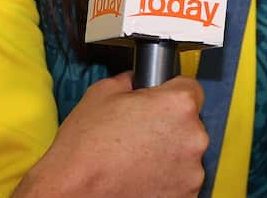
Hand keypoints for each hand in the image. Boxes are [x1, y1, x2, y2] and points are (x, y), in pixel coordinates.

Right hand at [14, 72, 208, 196]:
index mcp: (179, 104)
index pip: (189, 88)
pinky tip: (142, 179)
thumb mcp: (102, 93)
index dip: (169, 95)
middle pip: (190, 123)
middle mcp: (194, 135)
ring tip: (137, 161)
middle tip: (140, 137)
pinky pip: (182, 180)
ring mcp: (193, 169)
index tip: (158, 106)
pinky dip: (167, 180)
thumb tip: (137, 80)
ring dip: (170, 155)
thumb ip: (131, 81)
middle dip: (169, 127)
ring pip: (186, 153)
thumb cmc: (84, 150)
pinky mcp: (187, 194)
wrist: (72, 195)